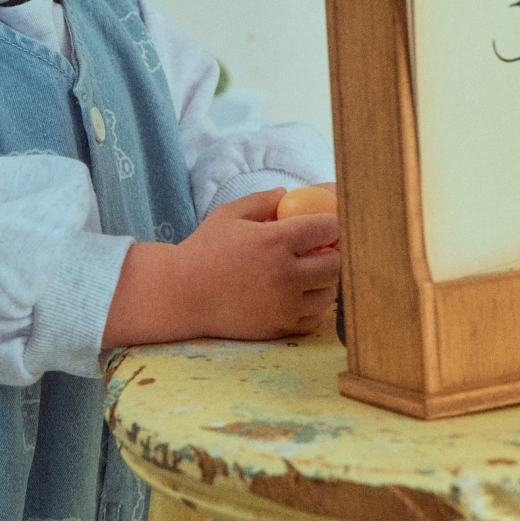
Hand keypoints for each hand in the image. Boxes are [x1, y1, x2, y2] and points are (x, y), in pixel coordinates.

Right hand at [102, 188, 340, 347]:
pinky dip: (315, 305)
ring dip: (328, 280)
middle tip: (328, 249)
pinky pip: (316, 317)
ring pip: (330, 292)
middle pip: (337, 263)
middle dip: (338, 253)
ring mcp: (284, 304)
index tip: (332, 224)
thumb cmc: (203, 251)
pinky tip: (301, 295)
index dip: (335, 223)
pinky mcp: (280, 327)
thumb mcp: (228, 215)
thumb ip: (261, 201)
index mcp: (274, 241)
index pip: (328, 228)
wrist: (181, 295)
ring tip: (313, 272)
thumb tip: (287, 194)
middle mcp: (285, 274)